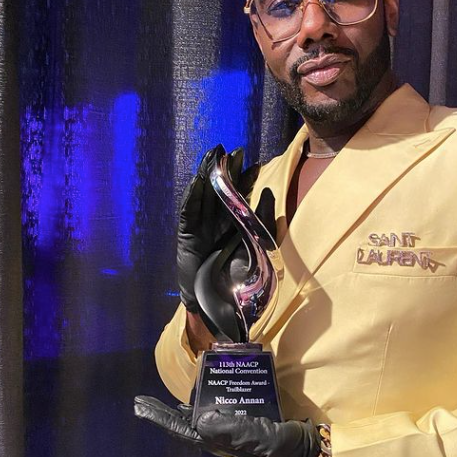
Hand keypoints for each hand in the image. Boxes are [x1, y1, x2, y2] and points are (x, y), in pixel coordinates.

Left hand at [134, 397, 319, 456]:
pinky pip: (218, 406)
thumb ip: (228, 429)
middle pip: (184, 421)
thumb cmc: (278, 446)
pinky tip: (206, 388)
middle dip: (163, 412)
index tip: (139, 405)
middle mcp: (219, 434)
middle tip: (143, 401)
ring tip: (167, 396)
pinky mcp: (242, 418)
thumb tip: (198, 418)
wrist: (302, 450)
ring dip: (184, 404)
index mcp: (217, 440)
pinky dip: (208, 396)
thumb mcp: (254, 437)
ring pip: (199, 414)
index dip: (160, 417)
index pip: (182, 428)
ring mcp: (229, 427)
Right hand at [177, 145, 258, 312]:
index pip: (240, 195)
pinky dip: (192, 197)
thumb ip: (264, 219)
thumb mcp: (261, 245)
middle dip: (225, 170)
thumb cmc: (245, 279)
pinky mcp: (187, 236)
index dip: (245, 177)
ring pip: (204, 196)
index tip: (252, 161)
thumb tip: (269, 190)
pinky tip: (197, 181)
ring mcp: (201, 227)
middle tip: (232, 150)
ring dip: (207, 176)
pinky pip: (189, 213)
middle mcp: (218, 221)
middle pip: (220, 190)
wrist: (224, 306)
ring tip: (213, 156)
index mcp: (236, 222)